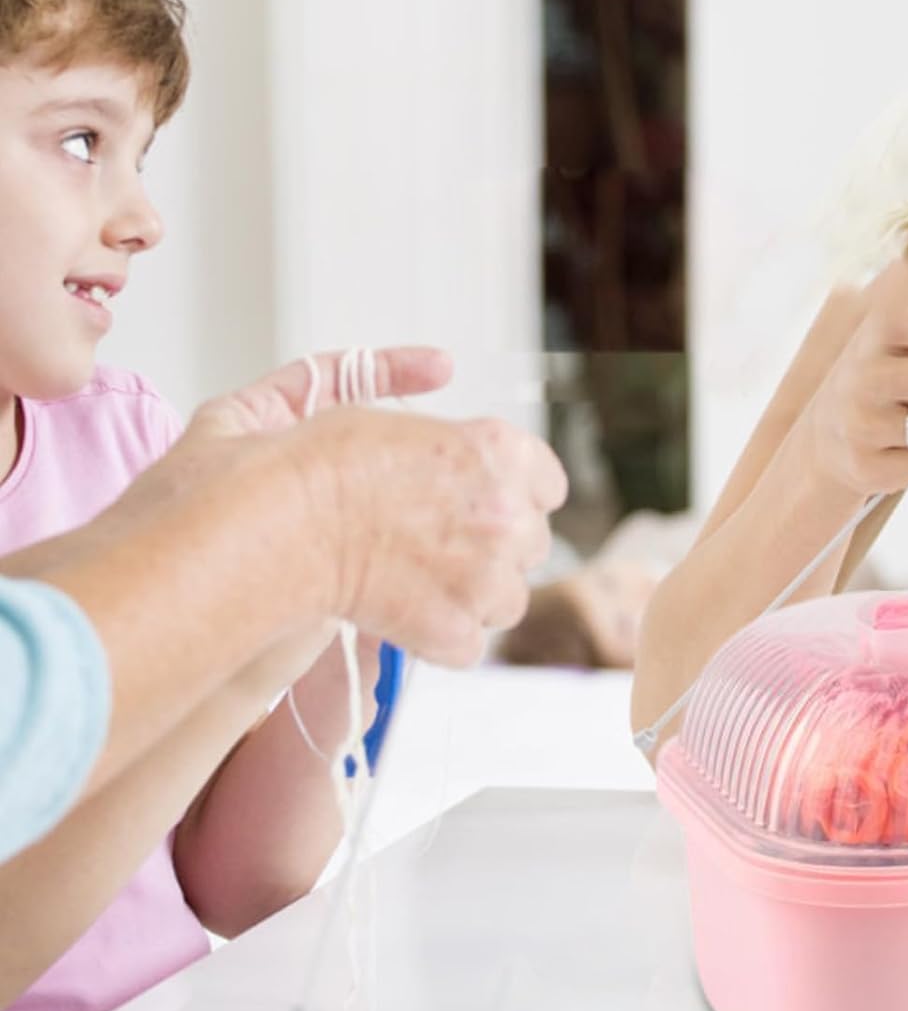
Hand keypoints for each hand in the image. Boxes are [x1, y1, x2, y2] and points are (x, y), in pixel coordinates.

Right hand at [102, 348, 568, 666]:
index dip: (511, 495)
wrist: (259, 522)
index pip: (546, 481)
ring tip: (417, 585)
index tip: (479, 506)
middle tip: (434, 548)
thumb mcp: (354, 402)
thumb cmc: (290, 463)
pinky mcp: (452, 630)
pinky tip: (401, 618)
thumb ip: (399, 384)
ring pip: (507, 598)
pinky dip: (437, 639)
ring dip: (471, 597)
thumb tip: (440, 365)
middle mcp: (504, 508)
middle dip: (490, 546)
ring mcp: (484, 574)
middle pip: (530, 542)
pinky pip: (469, 645)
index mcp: (494, 448)